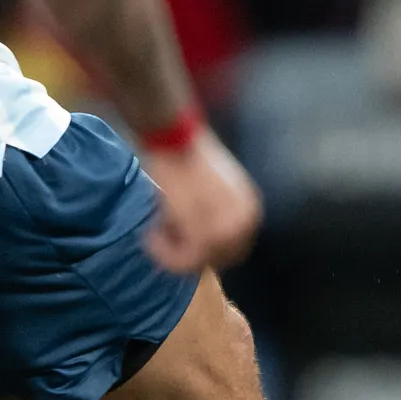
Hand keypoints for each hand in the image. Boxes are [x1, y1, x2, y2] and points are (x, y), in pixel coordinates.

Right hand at [138, 125, 260, 272]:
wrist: (175, 135)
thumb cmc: (186, 156)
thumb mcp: (213, 188)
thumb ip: (213, 216)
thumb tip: (198, 245)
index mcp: (250, 210)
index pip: (235, 250)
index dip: (206, 251)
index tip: (179, 239)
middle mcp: (245, 222)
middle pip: (220, 261)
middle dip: (190, 254)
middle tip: (163, 237)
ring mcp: (227, 229)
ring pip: (198, 264)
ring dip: (171, 255)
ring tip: (154, 232)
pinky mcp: (204, 233)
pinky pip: (183, 261)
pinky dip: (162, 253)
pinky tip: (150, 233)